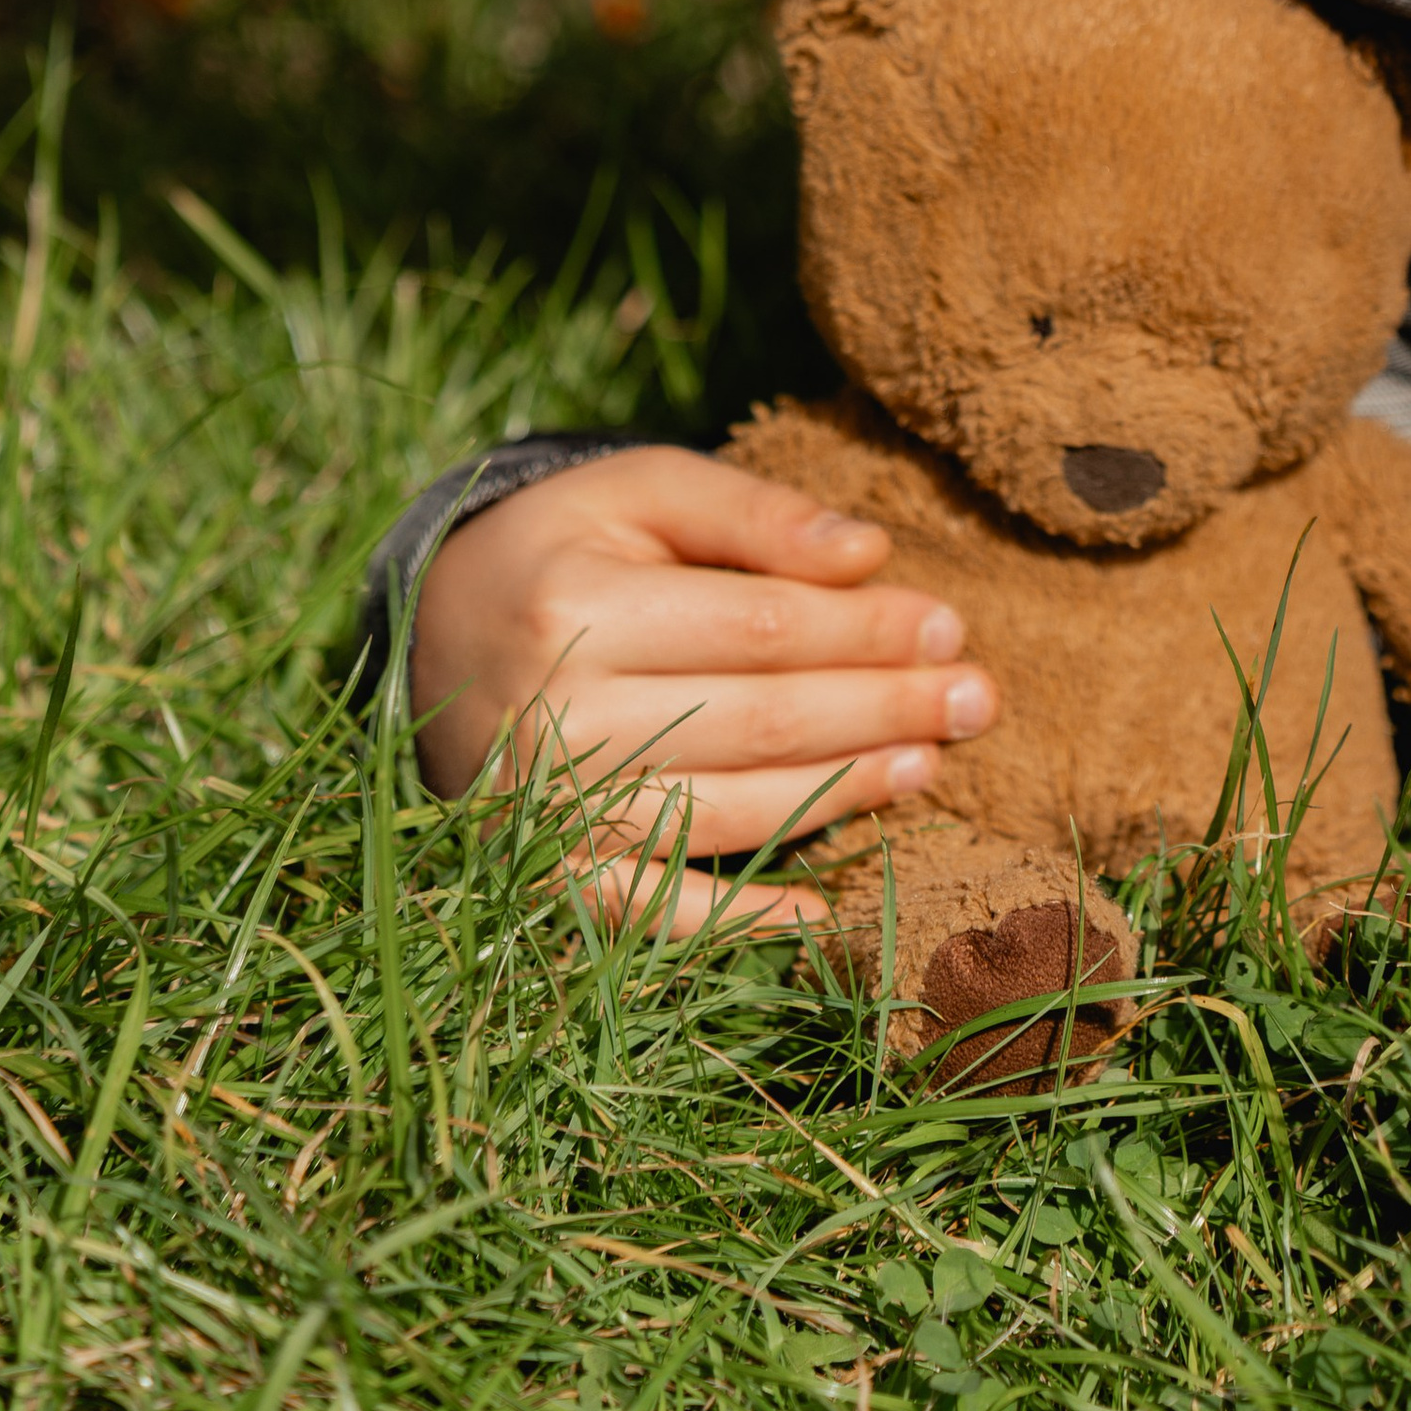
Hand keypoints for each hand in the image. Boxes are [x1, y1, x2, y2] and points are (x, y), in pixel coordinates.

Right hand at [406, 445, 996, 930]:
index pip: (759, 626)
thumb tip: (868, 552)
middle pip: (759, 721)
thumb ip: (750, 511)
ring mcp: (549, 813)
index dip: (865, 631)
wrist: (433, 644)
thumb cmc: (563, 550)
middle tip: (977, 700)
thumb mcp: (637, 491)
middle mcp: (556, 717)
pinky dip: (744, 918)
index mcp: (575, 605)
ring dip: (844, 795)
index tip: (948, 626)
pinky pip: (660, 913)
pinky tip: (825, 904)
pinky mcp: (548, 878)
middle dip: (882, 708)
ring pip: (729, 812)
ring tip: (928, 765)